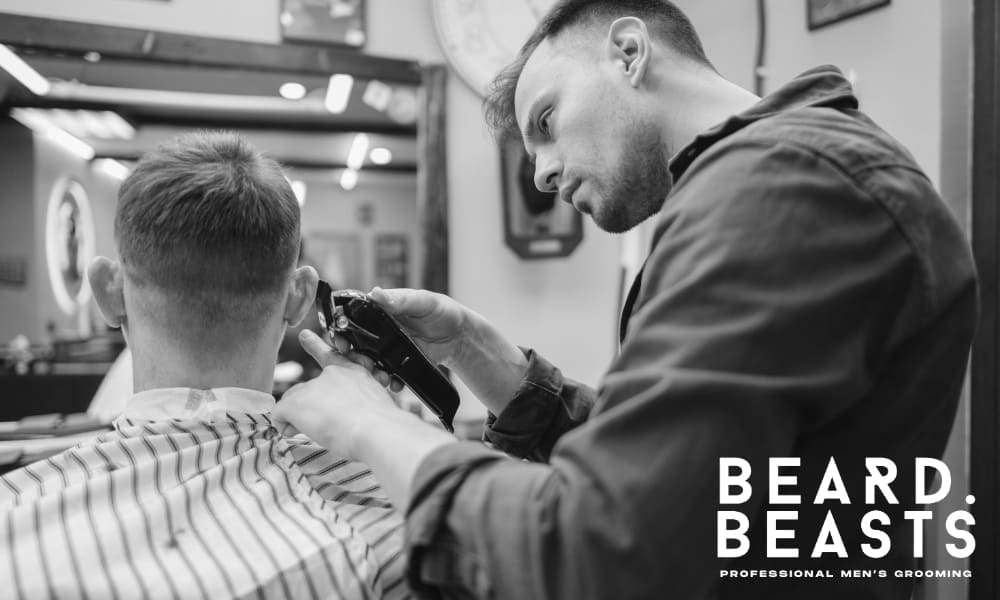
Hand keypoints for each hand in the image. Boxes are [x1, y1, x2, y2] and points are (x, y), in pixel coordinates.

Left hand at [273, 330, 399, 456]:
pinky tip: (295, 432)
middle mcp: (332, 374)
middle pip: (307, 389)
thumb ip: (360, 404)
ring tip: (318, 432)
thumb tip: (345, 417)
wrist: (377, 431)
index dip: (315, 345)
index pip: (332, 357)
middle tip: (322, 425)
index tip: (303, 336)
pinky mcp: (296, 402)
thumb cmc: (383, 426)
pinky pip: (279, 413)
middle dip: (307, 405)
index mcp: (354, 373)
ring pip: (292, 401)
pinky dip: (283, 425)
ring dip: (299, 418)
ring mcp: (313, 386)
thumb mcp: (377, 407)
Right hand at [331, 287, 471, 392]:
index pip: (352, 318)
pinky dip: (389, 381)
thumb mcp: (423, 301)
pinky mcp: (398, 364)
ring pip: (368, 361)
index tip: (341, 341)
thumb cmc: (441, 310)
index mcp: (380, 310)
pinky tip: (394, 384)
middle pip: (355, 343)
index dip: (342, 329)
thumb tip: (375, 293)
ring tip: (380, 377)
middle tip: (360, 363)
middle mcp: (379, 330)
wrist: (458, 335)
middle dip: (352, 356)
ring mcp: (388, 348)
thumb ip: (400, 300)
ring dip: (370, 371)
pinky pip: (388, 374)